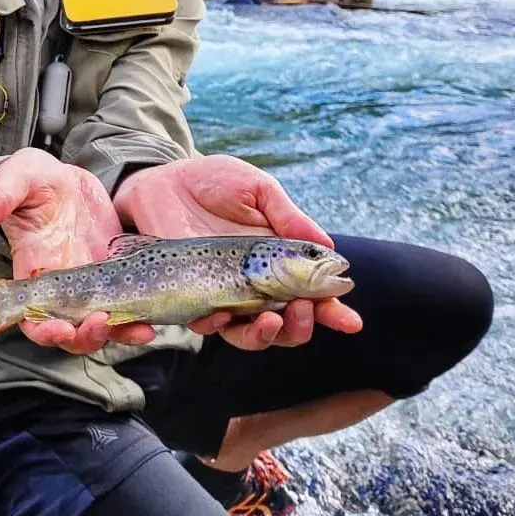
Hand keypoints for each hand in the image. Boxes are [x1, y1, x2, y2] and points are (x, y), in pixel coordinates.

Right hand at [0, 148, 155, 353]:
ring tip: (144, 331)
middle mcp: (62, 287)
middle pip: (73, 330)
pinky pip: (128, 302)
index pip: (33, 318)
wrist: (58, 179)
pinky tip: (159, 315)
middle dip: (89, 336)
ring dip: (122, 332)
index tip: (59, 330)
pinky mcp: (115, 273)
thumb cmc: (29, 180)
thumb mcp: (14, 181)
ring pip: (104, 322)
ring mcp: (91, 283)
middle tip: (106, 323)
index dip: (44, 331)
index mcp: (34, 273)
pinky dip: (141, 312)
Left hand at [113, 154, 361, 350]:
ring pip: (248, 335)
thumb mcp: (257, 189)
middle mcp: (255, 285)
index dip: (332, 311)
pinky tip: (224, 312)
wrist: (165, 178)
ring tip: (272, 320)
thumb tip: (329, 246)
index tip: (350, 321)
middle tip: (302, 311)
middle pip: (286, 326)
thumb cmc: (215, 182)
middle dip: (300, 328)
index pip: (312, 294)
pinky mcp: (191, 296)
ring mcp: (223, 294)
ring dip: (264, 336)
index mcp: (279, 260)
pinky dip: (217, 324)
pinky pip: (206, 323)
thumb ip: (288, 217)